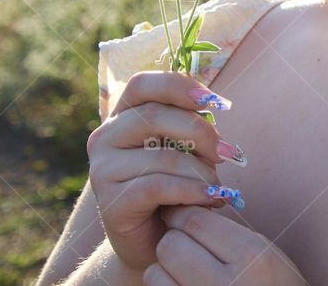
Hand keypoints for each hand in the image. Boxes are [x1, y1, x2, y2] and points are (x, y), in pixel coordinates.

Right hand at [87, 70, 243, 272]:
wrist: (156, 243)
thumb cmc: (175, 189)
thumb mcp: (184, 150)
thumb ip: (191, 126)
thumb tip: (216, 106)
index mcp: (123, 116)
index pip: (142, 84)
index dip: (177, 85)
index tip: (212, 100)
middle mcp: (105, 137)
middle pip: (154, 115)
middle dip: (199, 132)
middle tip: (225, 153)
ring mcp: (101, 170)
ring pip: (161, 156)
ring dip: (200, 171)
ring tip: (218, 186)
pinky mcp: (110, 202)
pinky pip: (158, 186)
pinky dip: (191, 191)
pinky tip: (210, 199)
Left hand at [143, 205, 306, 285]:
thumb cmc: (275, 282)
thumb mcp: (265, 252)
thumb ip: (228, 232)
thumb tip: (186, 210)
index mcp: (252, 256)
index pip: (196, 221)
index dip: (181, 212)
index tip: (178, 211)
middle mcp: (227, 283)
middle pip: (171, 245)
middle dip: (174, 238)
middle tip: (184, 242)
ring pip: (156, 272)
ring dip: (165, 266)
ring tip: (185, 268)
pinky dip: (165, 285)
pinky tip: (183, 283)